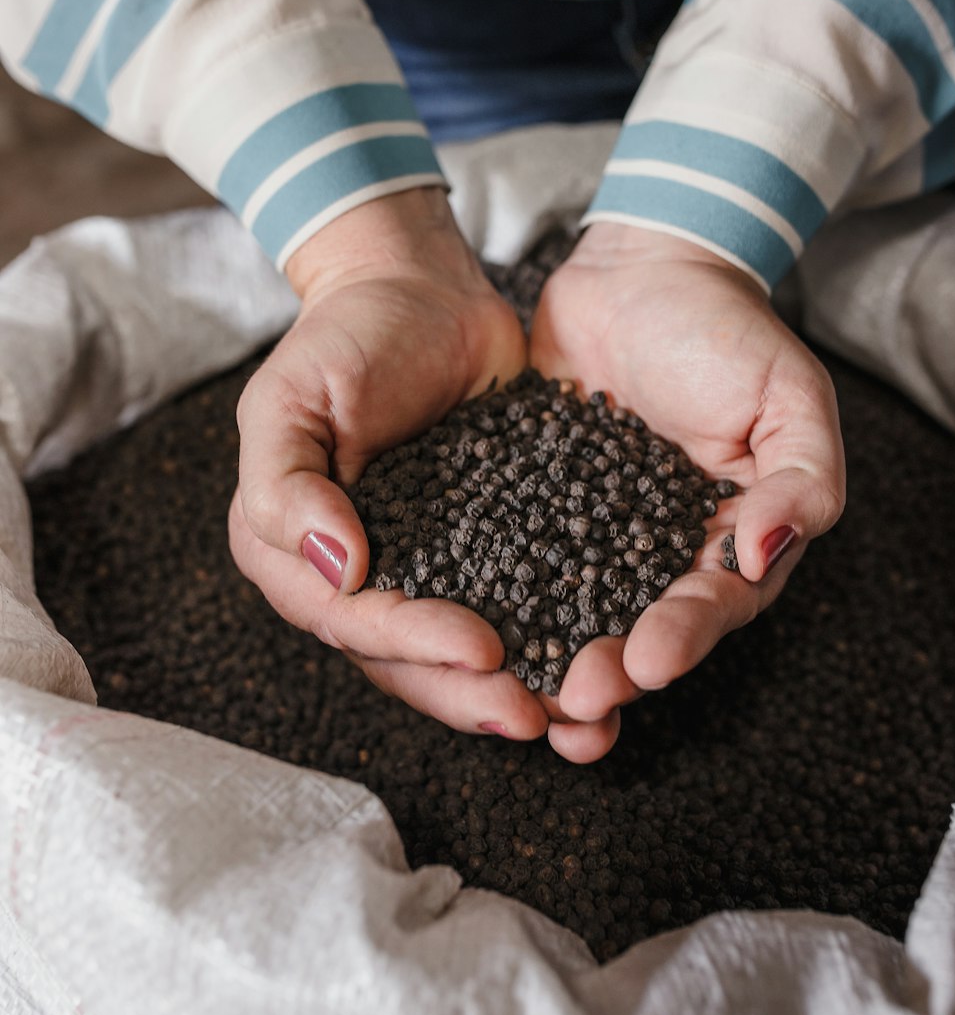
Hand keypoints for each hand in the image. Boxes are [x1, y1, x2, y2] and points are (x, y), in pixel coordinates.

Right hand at [228, 187, 632, 756]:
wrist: (421, 291)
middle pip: (413, 660)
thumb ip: (286, 483)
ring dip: (523, 693)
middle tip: (545, 718)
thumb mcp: (288, 397)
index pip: (354, 622)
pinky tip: (608, 664)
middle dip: (477, 695)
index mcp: (296, 556)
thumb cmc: (344, 336)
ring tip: (588, 723)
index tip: (486, 649)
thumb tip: (335, 567)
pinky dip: (559, 641)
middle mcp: (357, 580)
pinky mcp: (490, 548)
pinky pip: (523, 605)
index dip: (416, 644)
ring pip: (468, 653)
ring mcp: (427, 569)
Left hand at [529, 223, 845, 755]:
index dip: (681, 639)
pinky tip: (457, 621)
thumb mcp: (791, 395)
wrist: (642, 267)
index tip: (647, 663)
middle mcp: (653, 553)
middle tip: (574, 697)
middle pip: (633, 630)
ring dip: (544, 659)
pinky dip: (484, 591)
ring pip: (563, 612)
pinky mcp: (524, 503)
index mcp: (724, 541)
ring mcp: (584, 533)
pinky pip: (504, 554)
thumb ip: (802, 479)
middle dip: (607, 671)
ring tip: (516, 694)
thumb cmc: (728, 329)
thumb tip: (763, 555)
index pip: (709, 605)